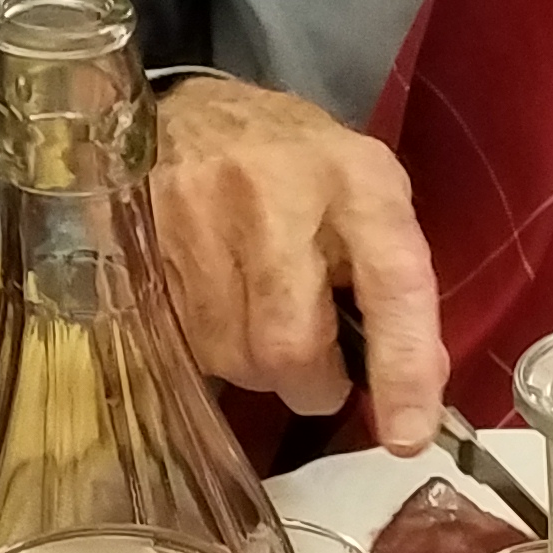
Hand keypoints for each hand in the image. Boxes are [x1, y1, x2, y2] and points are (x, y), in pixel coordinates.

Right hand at [151, 76, 443, 448]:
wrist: (190, 115)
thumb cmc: (296, 168)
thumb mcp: (365, 199)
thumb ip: (394, 285)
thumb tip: (412, 393)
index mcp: (354, 180)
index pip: (392, 283)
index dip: (403, 368)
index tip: (407, 437)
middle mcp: (274, 195)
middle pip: (289, 347)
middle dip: (308, 381)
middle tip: (312, 358)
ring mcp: (197, 217)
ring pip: (233, 358)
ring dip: (254, 363)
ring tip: (255, 307)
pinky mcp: (140, 245)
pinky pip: (185, 344)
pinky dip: (211, 346)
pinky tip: (215, 299)